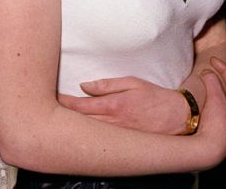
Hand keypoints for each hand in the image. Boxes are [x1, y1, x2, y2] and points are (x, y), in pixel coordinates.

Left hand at [57, 76, 191, 134]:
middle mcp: (113, 123)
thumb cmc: (156, 97)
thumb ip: (107, 84)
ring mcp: (117, 135)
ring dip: (72, 126)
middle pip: (80, 121)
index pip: (81, 105)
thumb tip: (84, 86)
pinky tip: (78, 133)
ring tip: (56, 121)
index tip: (51, 97)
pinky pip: (100, 140)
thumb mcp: (133, 82)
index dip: (64, 102)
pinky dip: (86, 136)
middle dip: (62, 116)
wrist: (179, 118)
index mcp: (114, 105)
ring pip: (88, 132)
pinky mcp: (122, 143)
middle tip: (45, 110)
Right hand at [192, 57, 225, 168]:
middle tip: (208, 69)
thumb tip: (207, 72)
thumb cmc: (217, 128)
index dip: (224, 68)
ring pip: (218, 99)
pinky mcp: (212, 127)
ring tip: (201, 82)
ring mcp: (223, 121)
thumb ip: (212, 82)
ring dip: (211, 88)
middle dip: (218, 78)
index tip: (212, 60)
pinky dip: (204, 98)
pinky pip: (209, 107)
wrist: (208, 150)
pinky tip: (196, 100)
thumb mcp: (216, 99)